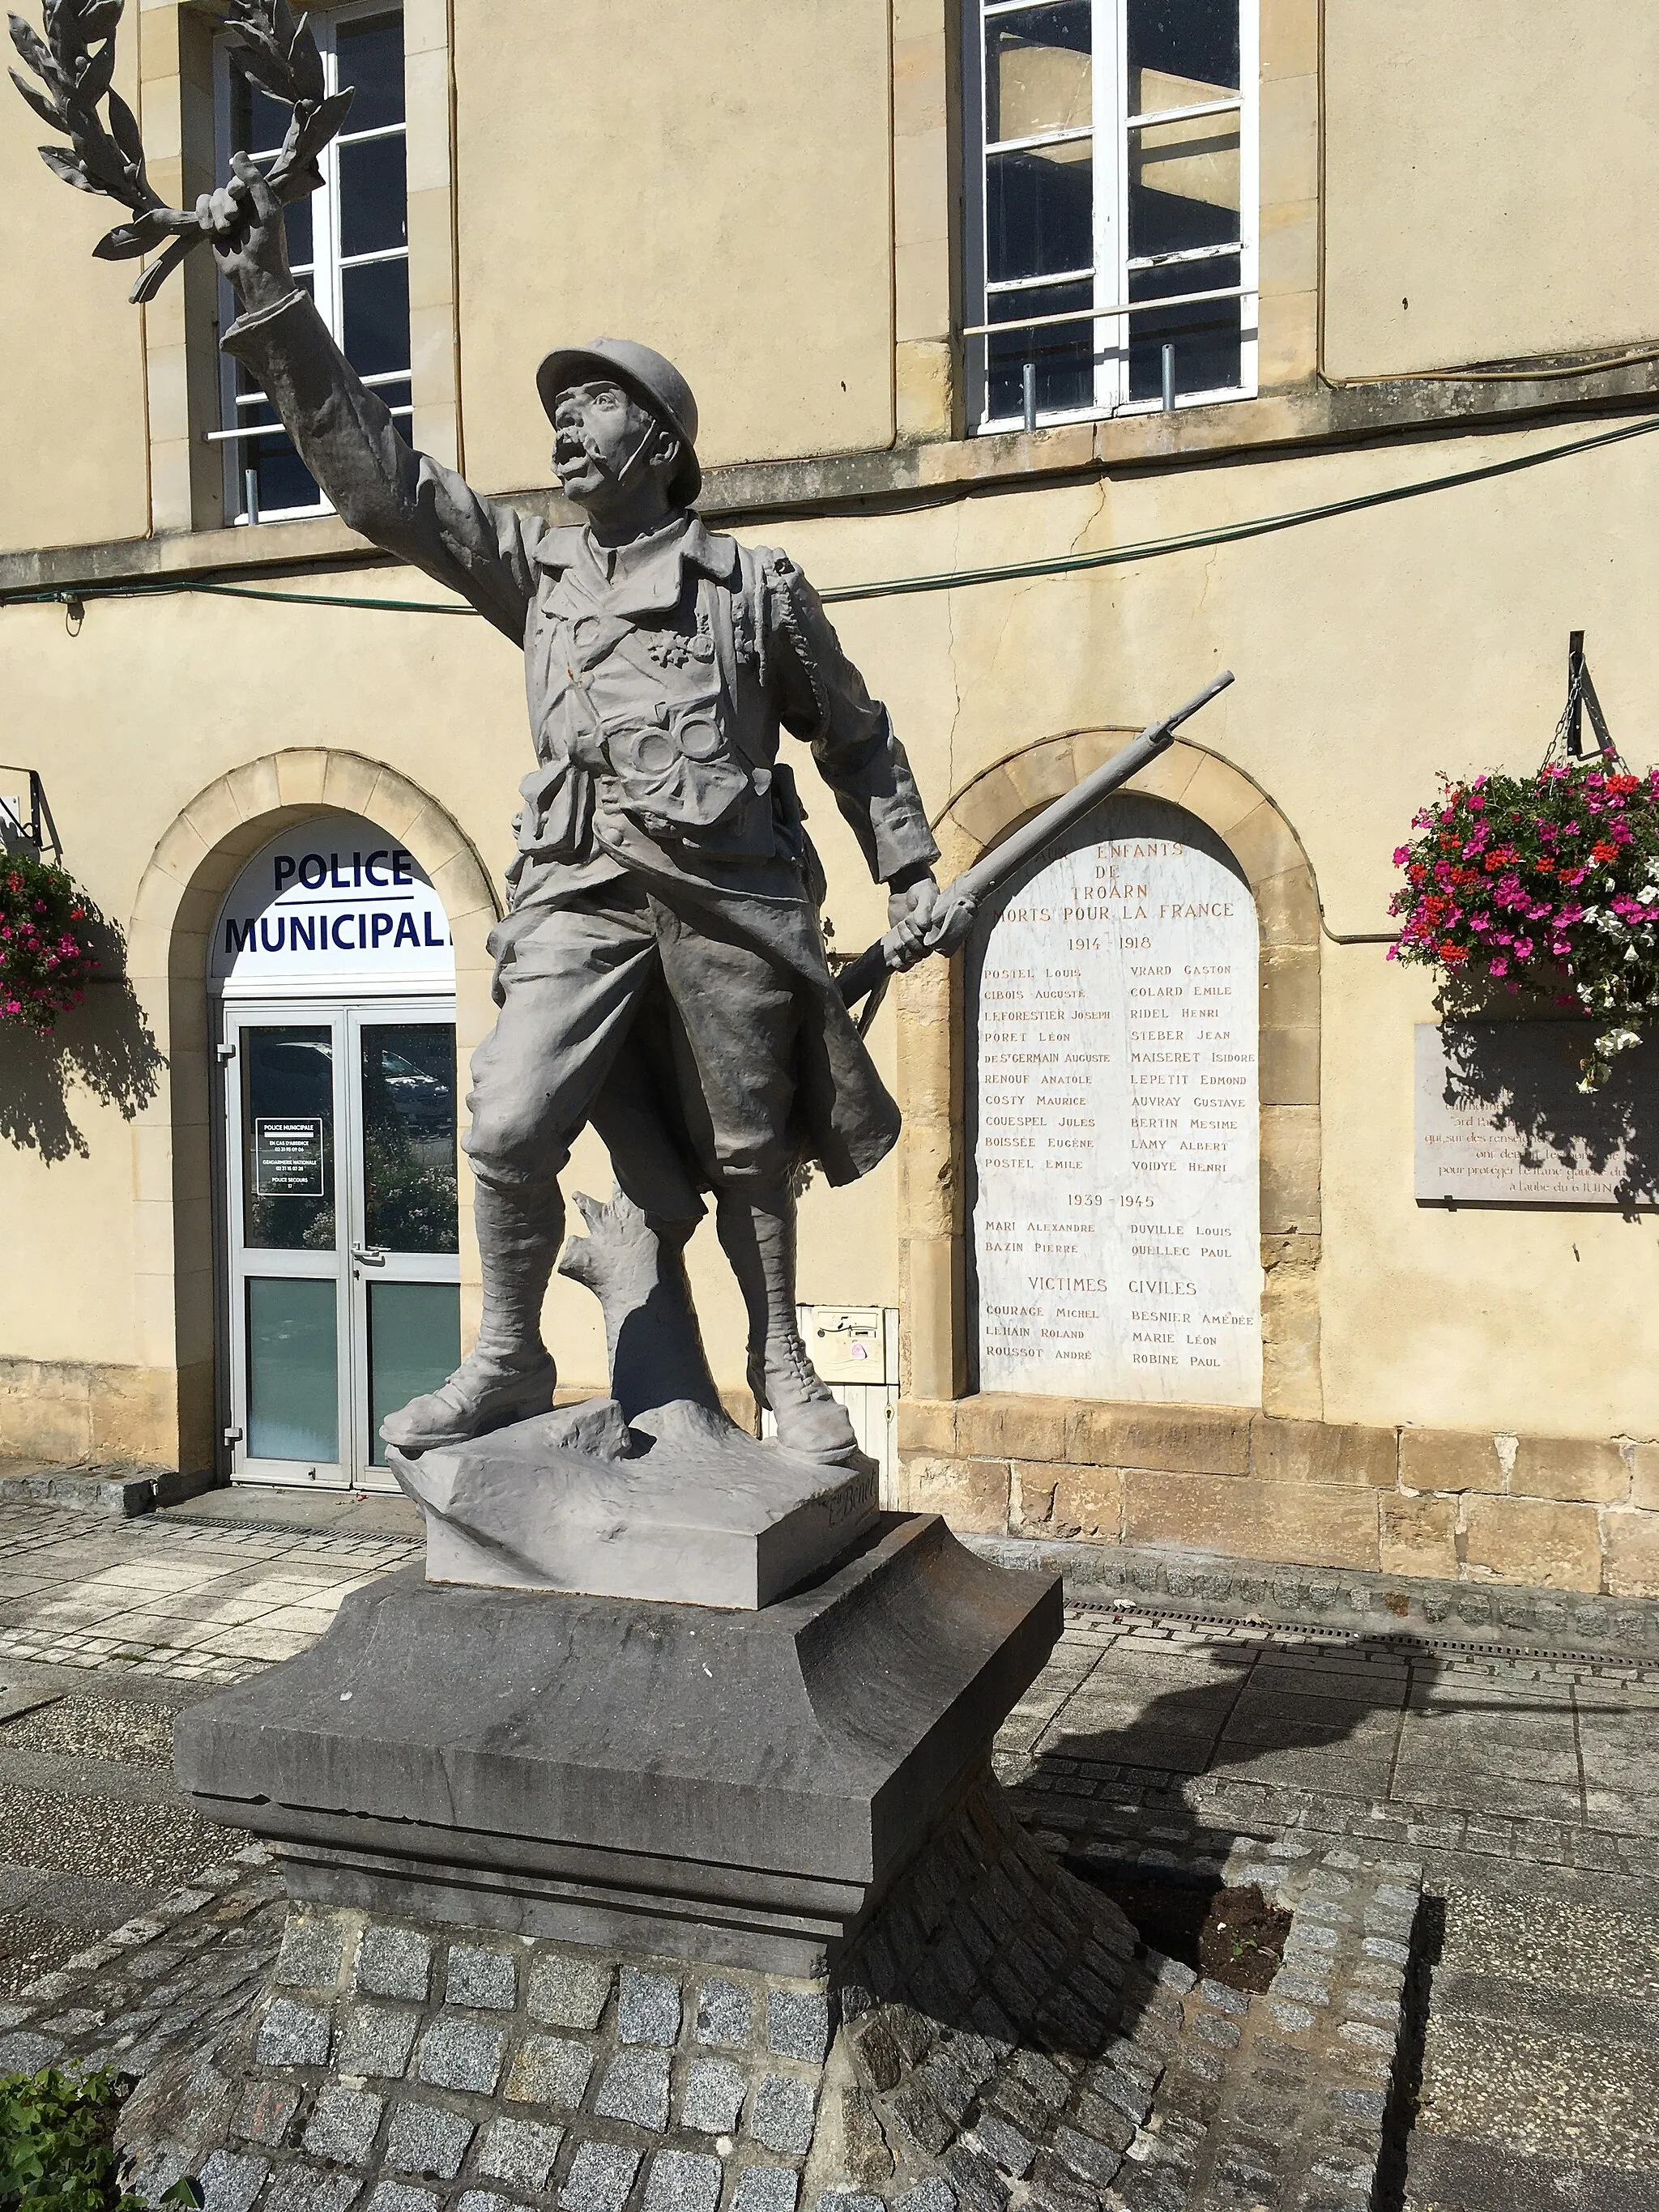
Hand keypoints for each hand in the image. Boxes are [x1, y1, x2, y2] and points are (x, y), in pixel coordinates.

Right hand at [197, 150, 292, 316]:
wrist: (255, 275)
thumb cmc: (268, 244)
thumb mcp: (267, 209)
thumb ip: (254, 181)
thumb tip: (237, 153)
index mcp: (258, 199)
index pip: (240, 179)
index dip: (236, 185)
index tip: (239, 194)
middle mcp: (242, 206)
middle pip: (223, 190)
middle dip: (226, 204)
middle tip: (234, 220)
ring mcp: (226, 216)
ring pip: (211, 198)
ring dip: (216, 213)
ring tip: (225, 231)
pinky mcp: (212, 227)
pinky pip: (200, 208)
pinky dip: (203, 216)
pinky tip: (210, 230)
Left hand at [883, 870, 976, 969]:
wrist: (907, 887)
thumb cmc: (921, 890)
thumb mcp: (925, 894)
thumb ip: (925, 909)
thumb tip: (923, 926)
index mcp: (937, 928)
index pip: (931, 944)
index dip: (921, 939)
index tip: (913, 925)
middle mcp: (928, 937)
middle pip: (921, 953)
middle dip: (911, 942)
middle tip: (902, 926)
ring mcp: (915, 941)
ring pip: (912, 958)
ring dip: (904, 953)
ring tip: (897, 944)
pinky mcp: (903, 942)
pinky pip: (904, 959)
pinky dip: (899, 962)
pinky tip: (893, 961)